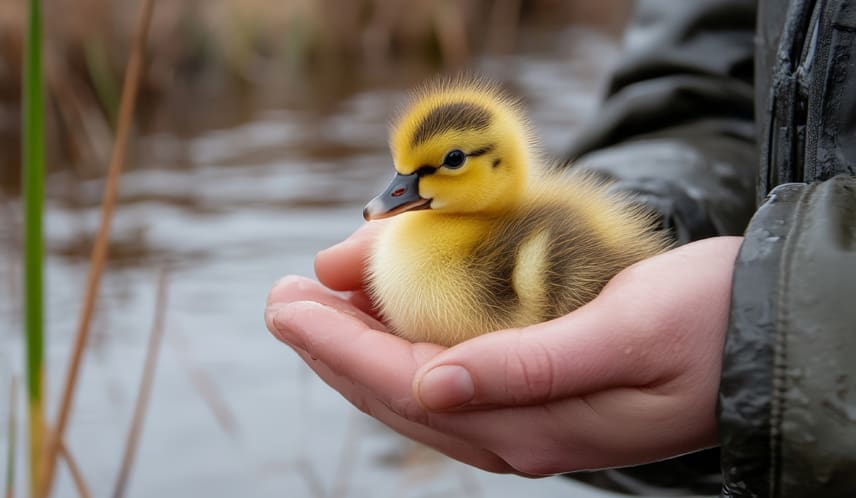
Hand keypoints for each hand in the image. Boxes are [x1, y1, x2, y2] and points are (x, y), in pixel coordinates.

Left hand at [265, 223, 741, 474]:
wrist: (764, 336)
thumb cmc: (705, 322)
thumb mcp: (621, 334)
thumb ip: (524, 368)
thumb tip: (427, 387)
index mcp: (533, 422)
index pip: (404, 382)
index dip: (339, 342)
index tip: (290, 303)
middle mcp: (518, 432)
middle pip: (397, 391)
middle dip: (333, 345)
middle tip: (285, 299)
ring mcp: (526, 420)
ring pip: (417, 388)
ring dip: (361, 347)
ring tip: (318, 306)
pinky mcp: (539, 399)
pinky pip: (451, 380)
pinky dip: (407, 349)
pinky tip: (387, 328)